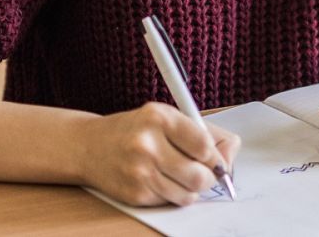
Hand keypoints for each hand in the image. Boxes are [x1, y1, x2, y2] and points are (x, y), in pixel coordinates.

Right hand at [74, 102, 239, 206]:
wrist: (89, 146)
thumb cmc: (136, 130)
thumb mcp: (166, 116)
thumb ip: (202, 132)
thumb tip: (229, 157)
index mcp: (160, 118)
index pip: (204, 144)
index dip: (217, 156)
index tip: (216, 158)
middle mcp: (148, 144)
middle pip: (200, 175)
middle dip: (210, 178)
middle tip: (206, 174)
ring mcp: (139, 172)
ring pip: (188, 194)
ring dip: (192, 189)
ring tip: (182, 176)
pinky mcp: (134, 193)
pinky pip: (170, 202)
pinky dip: (173, 195)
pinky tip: (162, 180)